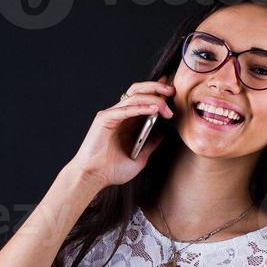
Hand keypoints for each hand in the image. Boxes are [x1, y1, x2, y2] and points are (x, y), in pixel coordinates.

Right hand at [66, 76, 174, 190]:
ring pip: (134, 97)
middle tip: (172, 92)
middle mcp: (119, 115)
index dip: (157, 91)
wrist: (93, 178)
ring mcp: (111, 115)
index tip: (173, 90)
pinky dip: (140, 108)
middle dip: (157, 88)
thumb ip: (150, 146)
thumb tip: (163, 135)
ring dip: (153, 99)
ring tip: (166, 106)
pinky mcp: (104, 119)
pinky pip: (125, 109)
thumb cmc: (111, 171)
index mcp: (127, 122)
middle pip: (139, 91)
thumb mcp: (139, 159)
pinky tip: (154, 110)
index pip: (143, 99)